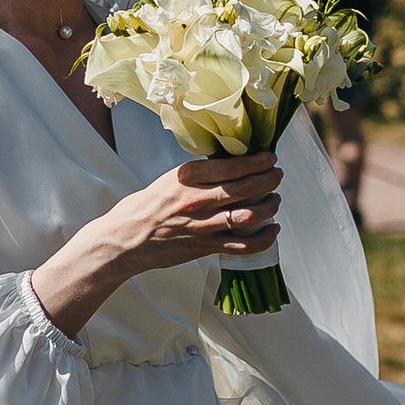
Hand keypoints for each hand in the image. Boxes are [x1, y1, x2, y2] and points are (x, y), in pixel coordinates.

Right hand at [109, 149, 283, 272]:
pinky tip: (273, 229)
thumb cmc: (146, 207)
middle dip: (270, 179)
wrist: (126, 239)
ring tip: (276, 199)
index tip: (270, 157)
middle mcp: (197, 200)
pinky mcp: (205, 247)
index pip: (233, 165)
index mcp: (187, 177)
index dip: (258, 161)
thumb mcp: (170, 179)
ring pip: (250, 214)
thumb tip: (231, 167)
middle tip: (277, 175)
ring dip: (270, 206)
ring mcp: (203, 225)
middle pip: (246, 187)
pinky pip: (243, 245)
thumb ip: (200, 175)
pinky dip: (264, 238)